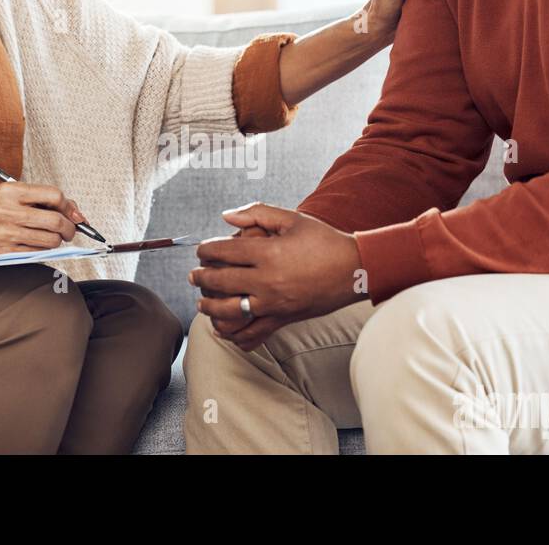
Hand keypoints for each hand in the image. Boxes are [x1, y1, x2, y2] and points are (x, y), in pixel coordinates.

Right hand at [0, 182, 86, 257]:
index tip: (73, 214)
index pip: (53, 195)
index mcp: (11, 191)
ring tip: (52, 237)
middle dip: (70, 228)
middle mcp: (8, 210)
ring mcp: (7, 232)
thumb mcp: (12, 196)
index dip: (69, 206)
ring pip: (51, 240)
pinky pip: (39, 252)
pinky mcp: (7, 251)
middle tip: (70, 230)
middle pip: (55, 220)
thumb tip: (75, 212)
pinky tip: (38, 244)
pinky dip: (45, 250)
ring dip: (58, 241)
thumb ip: (42, 199)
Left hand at [189, 204, 365, 350]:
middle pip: (220, 283)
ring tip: (202, 303)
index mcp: (268, 253)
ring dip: (210, 308)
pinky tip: (224, 329)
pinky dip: (235, 335)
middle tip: (194, 276)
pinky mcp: (283, 320)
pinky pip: (253, 334)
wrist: (355, 270)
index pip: (223, 252)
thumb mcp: (292, 219)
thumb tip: (226, 215)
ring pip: (230, 313)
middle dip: (201, 279)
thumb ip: (257, 213)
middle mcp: (267, 281)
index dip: (206, 250)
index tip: (201, 251)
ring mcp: (274, 304)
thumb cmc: (324, 240)